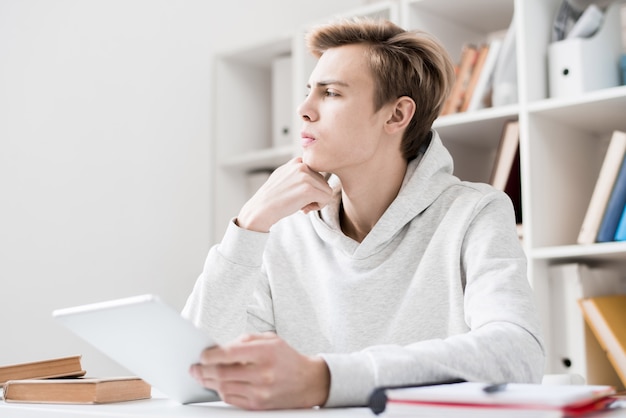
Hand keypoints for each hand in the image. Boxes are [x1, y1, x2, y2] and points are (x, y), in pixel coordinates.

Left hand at [190, 333, 329, 409]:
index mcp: (265, 352)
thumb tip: (220, 348)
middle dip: (203, 370)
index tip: (202, 355)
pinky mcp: (258, 405)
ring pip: (224, 387)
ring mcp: (260, 391)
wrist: (308, 382)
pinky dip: (221, 391)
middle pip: (222, 373)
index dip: (210, 355)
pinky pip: (231, 399)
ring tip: (202, 376)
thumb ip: (245, 340)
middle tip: (195, 368)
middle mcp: (263, 373)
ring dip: (209, 382)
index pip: (229, 353)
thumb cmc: (287, 358)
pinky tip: (218, 385)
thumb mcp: (270, 339)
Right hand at [236, 158, 332, 231]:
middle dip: (315, 194)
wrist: (261, 209)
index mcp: (297, 162)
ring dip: (317, 201)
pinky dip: (319, 206)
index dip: (312, 186)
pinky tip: (304, 209)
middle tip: (301, 203)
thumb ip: (296, 173)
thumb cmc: (272, 197)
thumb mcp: (283, 177)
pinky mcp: (309, 189)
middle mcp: (302, 166)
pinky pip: (326, 198)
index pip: (317, 173)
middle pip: (323, 182)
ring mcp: (305, 176)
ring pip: (327, 190)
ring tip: (302, 206)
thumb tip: (311, 175)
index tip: (300, 194)